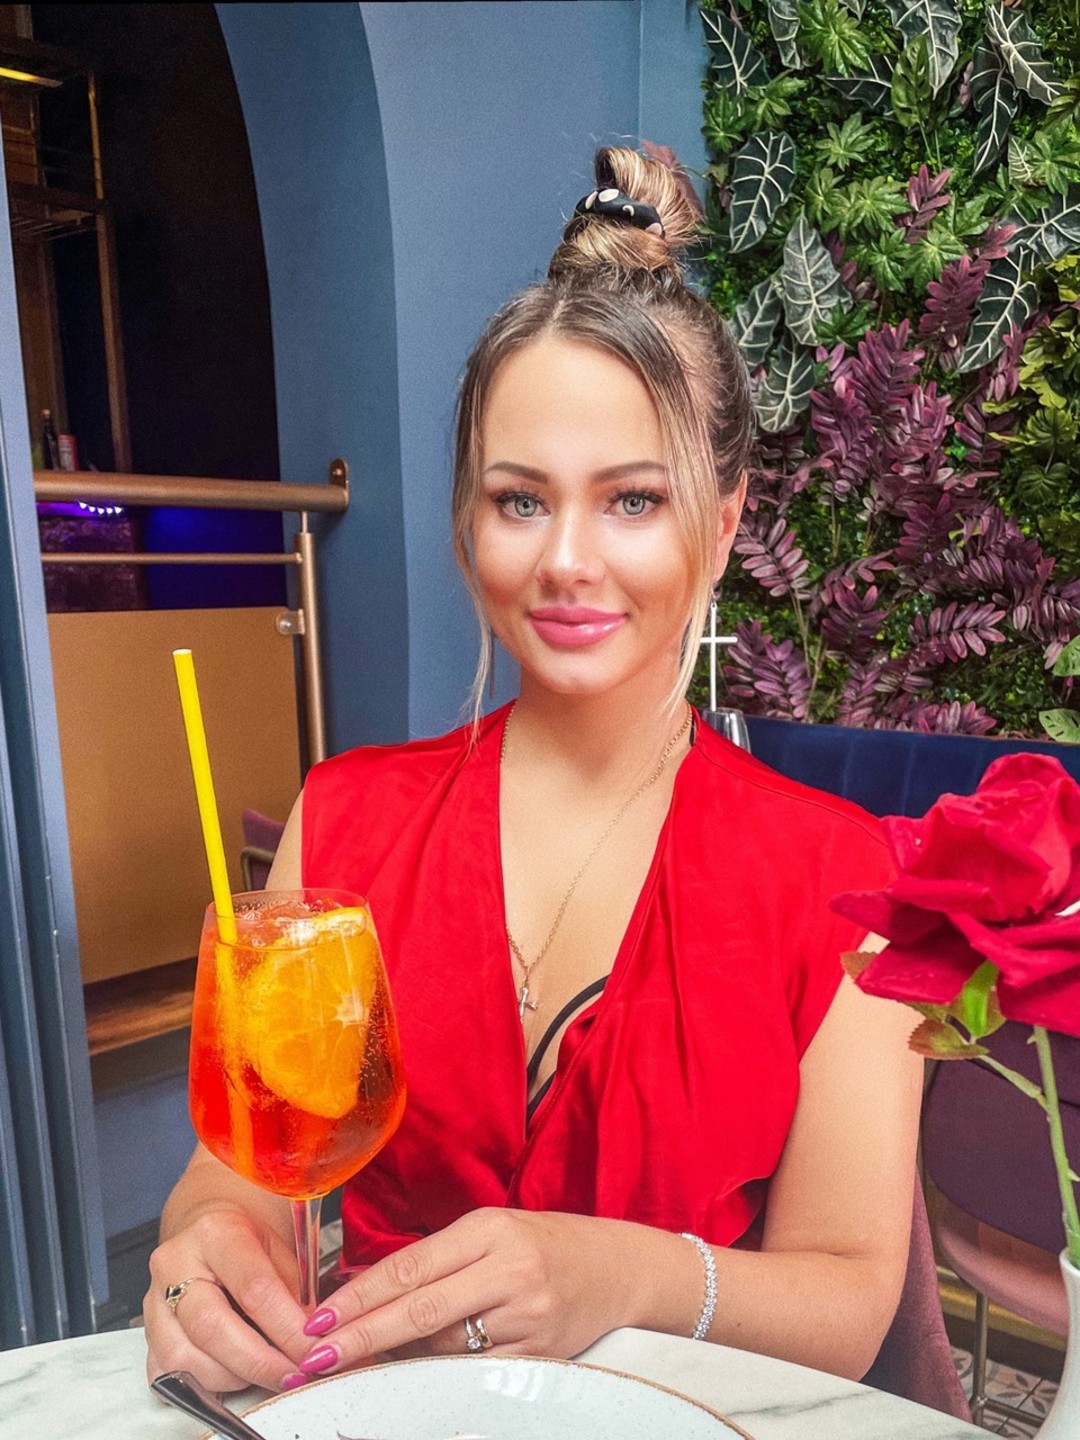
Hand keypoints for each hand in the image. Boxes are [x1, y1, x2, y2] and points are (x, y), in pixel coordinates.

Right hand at [144, 1205, 310, 1391]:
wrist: (208, 1236)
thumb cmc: (247, 1242)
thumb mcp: (280, 1249)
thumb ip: (295, 1293)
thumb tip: (311, 1341)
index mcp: (216, 1233)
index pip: (253, 1287)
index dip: (286, 1326)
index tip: (312, 1349)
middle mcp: (175, 1264)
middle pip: (211, 1327)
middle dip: (259, 1361)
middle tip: (293, 1375)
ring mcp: (153, 1302)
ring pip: (186, 1359)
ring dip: (235, 1377)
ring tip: (267, 1373)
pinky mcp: (146, 1335)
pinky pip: (169, 1376)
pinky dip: (206, 1385)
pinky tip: (235, 1376)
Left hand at [288, 1208, 635, 1382]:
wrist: (619, 1269)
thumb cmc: (548, 1244)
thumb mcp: (493, 1231)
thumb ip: (439, 1260)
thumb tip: (372, 1295)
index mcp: (489, 1229)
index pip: (411, 1265)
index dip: (361, 1294)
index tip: (321, 1316)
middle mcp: (508, 1269)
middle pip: (420, 1310)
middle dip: (362, 1335)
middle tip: (318, 1354)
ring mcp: (525, 1315)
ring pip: (443, 1346)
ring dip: (399, 1355)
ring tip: (370, 1354)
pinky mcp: (537, 1353)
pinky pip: (472, 1368)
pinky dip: (440, 1367)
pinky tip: (423, 1363)